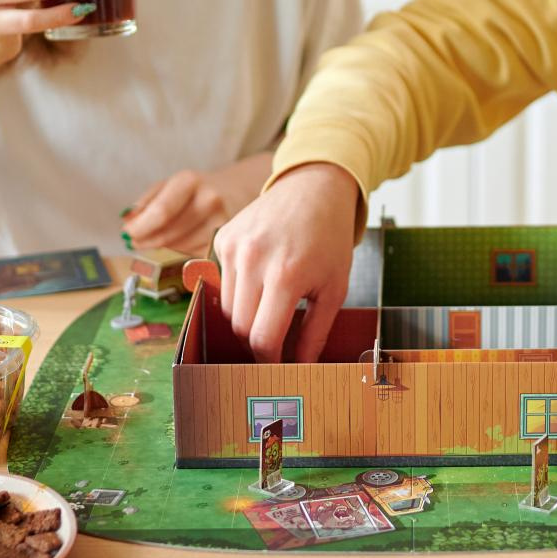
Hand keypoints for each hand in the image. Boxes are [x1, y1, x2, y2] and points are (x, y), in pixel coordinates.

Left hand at [122, 154, 271, 256]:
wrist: (240, 190)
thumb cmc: (198, 188)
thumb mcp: (172, 184)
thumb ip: (147, 202)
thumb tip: (127, 222)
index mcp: (191, 181)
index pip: (160, 212)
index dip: (140, 227)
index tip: (127, 233)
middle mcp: (210, 201)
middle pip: (167, 234)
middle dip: (145, 240)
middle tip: (134, 241)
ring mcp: (221, 223)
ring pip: (177, 247)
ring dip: (162, 246)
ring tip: (161, 236)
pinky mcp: (226, 242)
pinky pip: (192, 254)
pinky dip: (180, 251)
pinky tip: (182, 240)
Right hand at [211, 163, 362, 363]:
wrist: (314, 188)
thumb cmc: (329, 239)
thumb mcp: (334, 289)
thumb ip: (315, 333)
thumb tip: (300, 368)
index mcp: (286, 274)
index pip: (263, 338)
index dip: (269, 361)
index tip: (277, 367)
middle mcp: (254, 259)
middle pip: (241, 327)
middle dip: (257, 343)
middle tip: (275, 345)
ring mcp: (234, 247)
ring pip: (228, 308)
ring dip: (246, 318)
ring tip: (271, 308)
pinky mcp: (222, 238)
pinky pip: (222, 282)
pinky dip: (239, 291)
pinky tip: (260, 279)